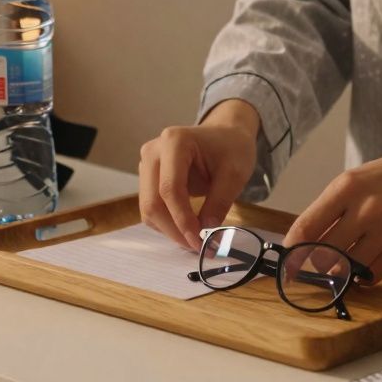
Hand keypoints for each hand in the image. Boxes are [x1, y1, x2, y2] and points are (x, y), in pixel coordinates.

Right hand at [139, 100, 259, 249]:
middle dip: (174, 229)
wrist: (224, 134)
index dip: (182, 219)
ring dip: (169, 229)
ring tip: (195, 239)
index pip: (170, 189)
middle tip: (197, 247)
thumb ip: (220, 203)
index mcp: (174, 142)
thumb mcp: (235, 173)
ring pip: (148, 208)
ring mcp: (147, 163)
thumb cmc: (231, 148)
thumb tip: (207, 234)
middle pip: (152, 201)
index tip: (199, 241)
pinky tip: (186, 228)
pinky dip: (167, 223)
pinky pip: (152, 207)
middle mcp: (153, 151)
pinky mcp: (148, 177)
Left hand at [283, 139, 381, 282]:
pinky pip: (373, 275)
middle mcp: (366, 209)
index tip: (286, 263)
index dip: (292, 251)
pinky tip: (363, 267)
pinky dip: (363, 277)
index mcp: (346, 187)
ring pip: (348, 269)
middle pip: (324, 254)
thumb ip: (331, 208)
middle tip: (314, 267)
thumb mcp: (357, 179)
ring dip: (340, 273)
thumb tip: (304, 243)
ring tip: (340, 267)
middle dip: (315, 265)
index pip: (306, 228)